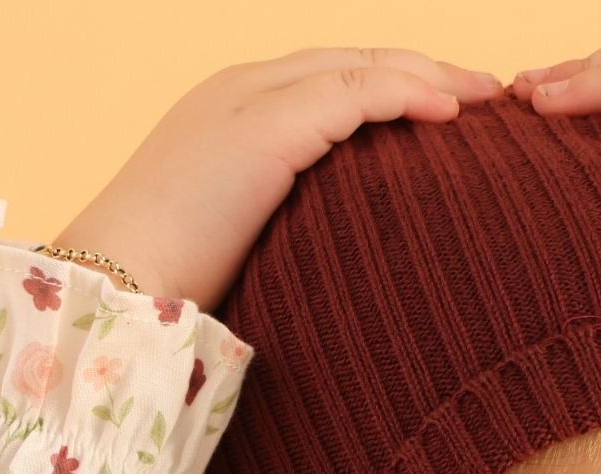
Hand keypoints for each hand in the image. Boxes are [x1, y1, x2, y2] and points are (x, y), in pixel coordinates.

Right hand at [52, 49, 506, 308]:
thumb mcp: (237, 244)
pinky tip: (451, 110)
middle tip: (483, 90)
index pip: (328, 82)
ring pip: (361, 65)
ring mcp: (252, 99)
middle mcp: (241, 88)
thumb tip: (330, 271)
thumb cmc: (168, 286)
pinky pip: (356, 93)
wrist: (115, 284)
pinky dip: (407, 95)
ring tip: (485, 95)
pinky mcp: (268, 125)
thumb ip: (281, 231)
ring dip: (430, 74)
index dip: (389, 88)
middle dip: (422, 67)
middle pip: (351, 59)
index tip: (445, 110)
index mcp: (232, 114)